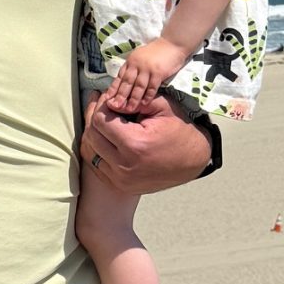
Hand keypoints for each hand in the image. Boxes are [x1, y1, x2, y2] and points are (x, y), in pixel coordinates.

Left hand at [82, 91, 211, 196]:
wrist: (193, 160)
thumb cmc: (180, 132)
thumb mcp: (162, 107)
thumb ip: (133, 100)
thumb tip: (108, 98)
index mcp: (135, 144)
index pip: (100, 121)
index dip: (101, 106)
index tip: (106, 97)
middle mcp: (125, 165)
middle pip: (92, 136)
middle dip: (94, 116)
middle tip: (100, 104)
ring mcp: (121, 179)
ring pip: (90, 152)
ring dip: (92, 133)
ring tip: (99, 118)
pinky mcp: (121, 185)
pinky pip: (96, 166)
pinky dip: (95, 150)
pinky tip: (102, 137)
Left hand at [103, 37, 188, 113]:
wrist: (172, 43)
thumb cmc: (156, 52)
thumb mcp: (139, 57)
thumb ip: (132, 68)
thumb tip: (123, 82)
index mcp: (130, 61)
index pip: (119, 77)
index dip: (113, 89)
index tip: (107, 99)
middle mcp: (136, 64)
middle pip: (127, 82)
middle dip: (120, 96)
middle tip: (115, 107)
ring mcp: (147, 68)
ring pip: (138, 86)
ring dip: (133, 99)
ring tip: (129, 109)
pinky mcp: (158, 72)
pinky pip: (152, 86)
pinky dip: (148, 96)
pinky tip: (144, 103)